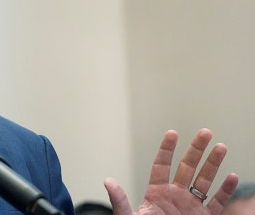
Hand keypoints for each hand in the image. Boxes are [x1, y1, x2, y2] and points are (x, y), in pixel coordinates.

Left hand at [104, 128, 238, 214]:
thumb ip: (120, 200)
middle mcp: (175, 197)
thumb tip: (108, 181)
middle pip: (187, 168)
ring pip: (205, 181)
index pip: (162, 166)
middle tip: (205, 132)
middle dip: (196, 150)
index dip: (167, 149)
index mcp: (156, 193)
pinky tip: (232, 176)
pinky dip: (226, 191)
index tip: (172, 133)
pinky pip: (217, 203)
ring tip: (221, 146)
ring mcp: (191, 207)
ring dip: (213, 165)